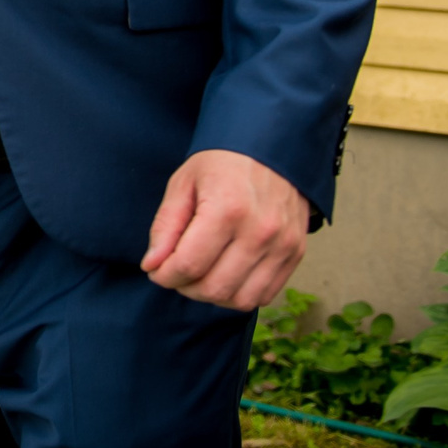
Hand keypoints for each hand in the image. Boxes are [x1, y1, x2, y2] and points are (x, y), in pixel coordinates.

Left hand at [141, 148, 308, 310]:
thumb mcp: (183, 183)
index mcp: (227, 209)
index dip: (165, 275)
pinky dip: (240, 295)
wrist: (271, 148)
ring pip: (240, 299)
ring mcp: (282, 245)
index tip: (156, 270)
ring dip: (212, 296)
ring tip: (200, 275)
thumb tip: (152, 265)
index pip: (188, 265)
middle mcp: (259, 231)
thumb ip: (165, 226)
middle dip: (185, 287)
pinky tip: (225, 275)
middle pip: (214, 287)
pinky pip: (265, 295)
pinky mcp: (295, 253)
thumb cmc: (222, 163)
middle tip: (176, 271)